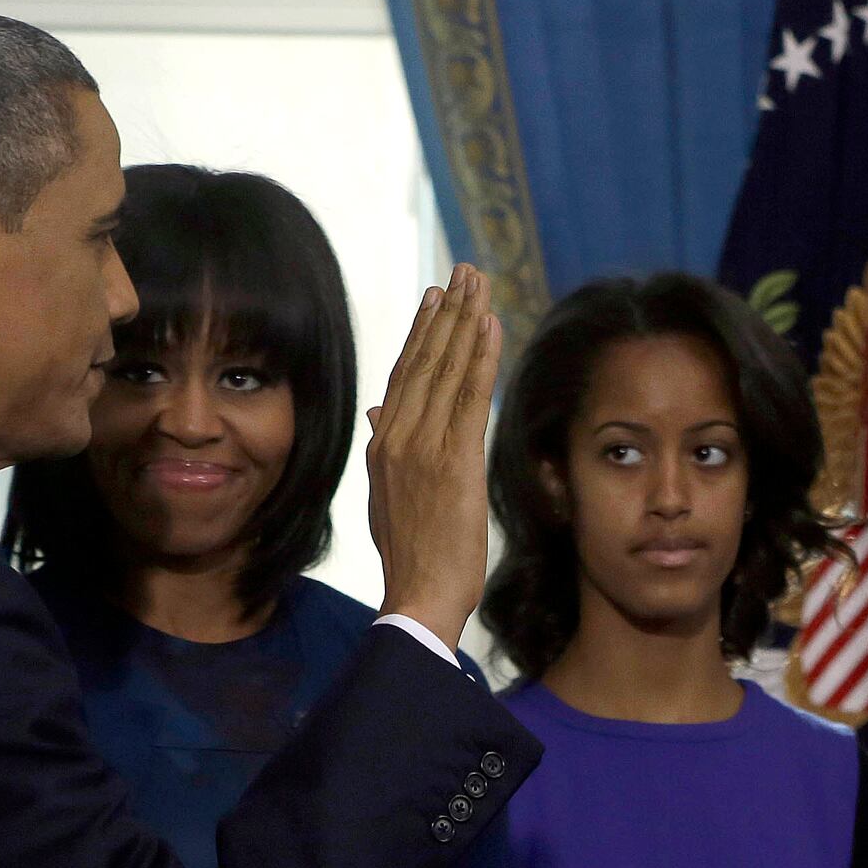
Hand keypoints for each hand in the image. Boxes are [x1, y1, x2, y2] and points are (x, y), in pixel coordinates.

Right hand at [364, 265, 504, 643]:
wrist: (418, 595)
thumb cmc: (411, 556)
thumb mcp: (386, 496)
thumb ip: (383, 450)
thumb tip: (377, 412)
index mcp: (382, 444)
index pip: (404, 375)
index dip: (422, 332)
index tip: (436, 297)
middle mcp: (396, 437)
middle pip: (424, 360)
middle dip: (446, 311)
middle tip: (463, 272)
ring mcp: (422, 446)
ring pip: (446, 369)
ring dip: (465, 321)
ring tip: (478, 283)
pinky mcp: (453, 460)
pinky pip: (469, 396)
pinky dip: (481, 357)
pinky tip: (491, 326)